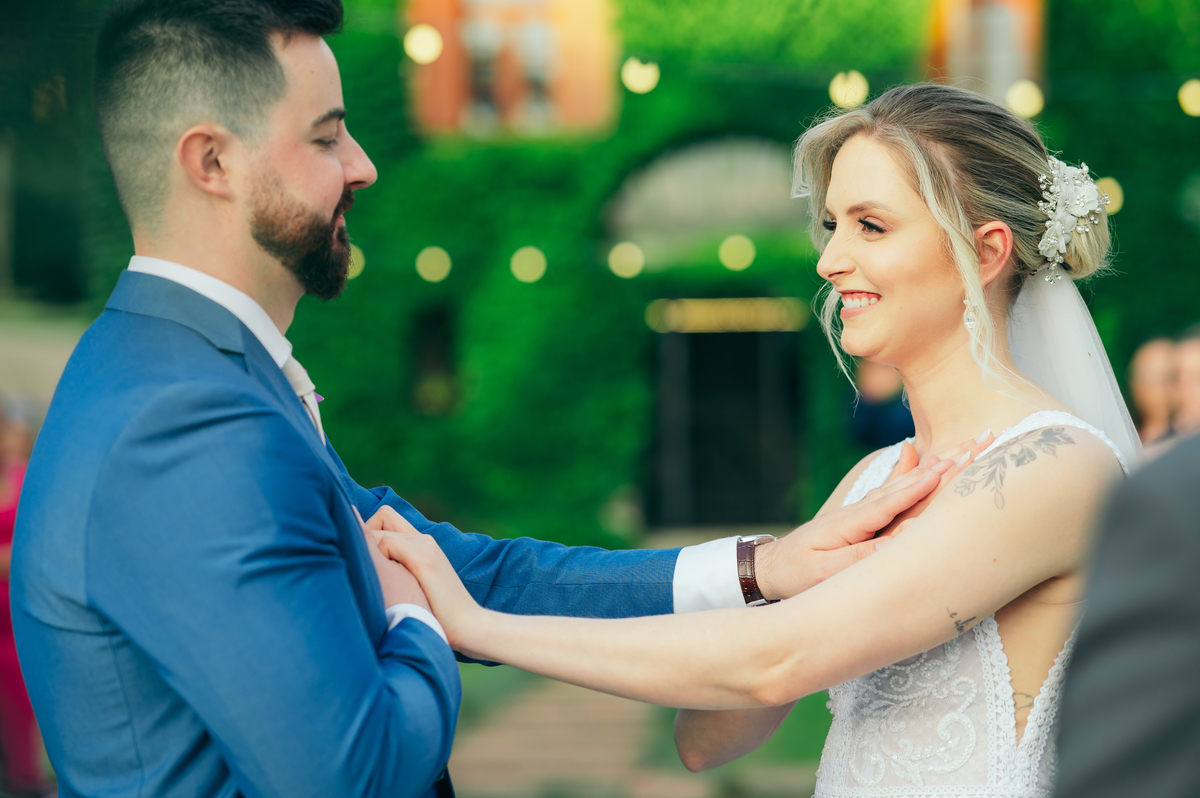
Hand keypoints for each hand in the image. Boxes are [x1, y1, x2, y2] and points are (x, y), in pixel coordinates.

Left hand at [355, 508, 430, 610]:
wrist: (469, 625)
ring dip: (369, 552)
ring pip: (380, 532)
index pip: (387, 517)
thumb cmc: (439, 614)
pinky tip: (384, 583)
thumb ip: (399, 569)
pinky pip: (387, 543)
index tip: (366, 560)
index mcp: (423, 544)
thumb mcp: (415, 585)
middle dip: (364, 538)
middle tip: (366, 570)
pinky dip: (378, 559)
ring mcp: (425, 547)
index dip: (369, 532)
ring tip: (373, 580)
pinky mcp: (423, 559)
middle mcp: (424, 539)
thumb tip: (370, 571)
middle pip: (382, 517)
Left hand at [754, 430, 994, 600]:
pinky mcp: (864, 516)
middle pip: (910, 484)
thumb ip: (860, 557)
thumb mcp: (826, 573)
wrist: (774, 566)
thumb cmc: (799, 574)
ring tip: (967, 446)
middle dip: (947, 464)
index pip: (895, 499)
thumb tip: (896, 546)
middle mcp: (863, 510)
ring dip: (937, 464)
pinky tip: (916, 451)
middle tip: (981, 442)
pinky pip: (893, 490)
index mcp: (854, 522)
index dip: (923, 483)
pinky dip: (908, 471)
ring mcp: (864, 511)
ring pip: (906, 484)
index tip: (952, 464)